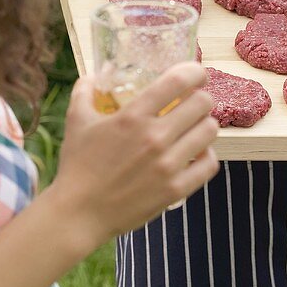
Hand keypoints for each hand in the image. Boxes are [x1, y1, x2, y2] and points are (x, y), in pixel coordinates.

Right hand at [49, 63, 218, 255]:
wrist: (78, 214)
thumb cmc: (77, 165)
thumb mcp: (76, 121)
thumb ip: (85, 91)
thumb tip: (95, 74)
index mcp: (133, 116)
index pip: (179, 80)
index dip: (194, 72)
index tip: (196, 75)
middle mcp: (154, 137)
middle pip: (202, 103)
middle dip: (200, 98)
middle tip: (193, 104)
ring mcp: (168, 165)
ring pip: (210, 131)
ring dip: (204, 125)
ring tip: (194, 128)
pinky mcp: (175, 190)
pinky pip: (210, 164)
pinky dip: (206, 155)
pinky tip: (195, 154)